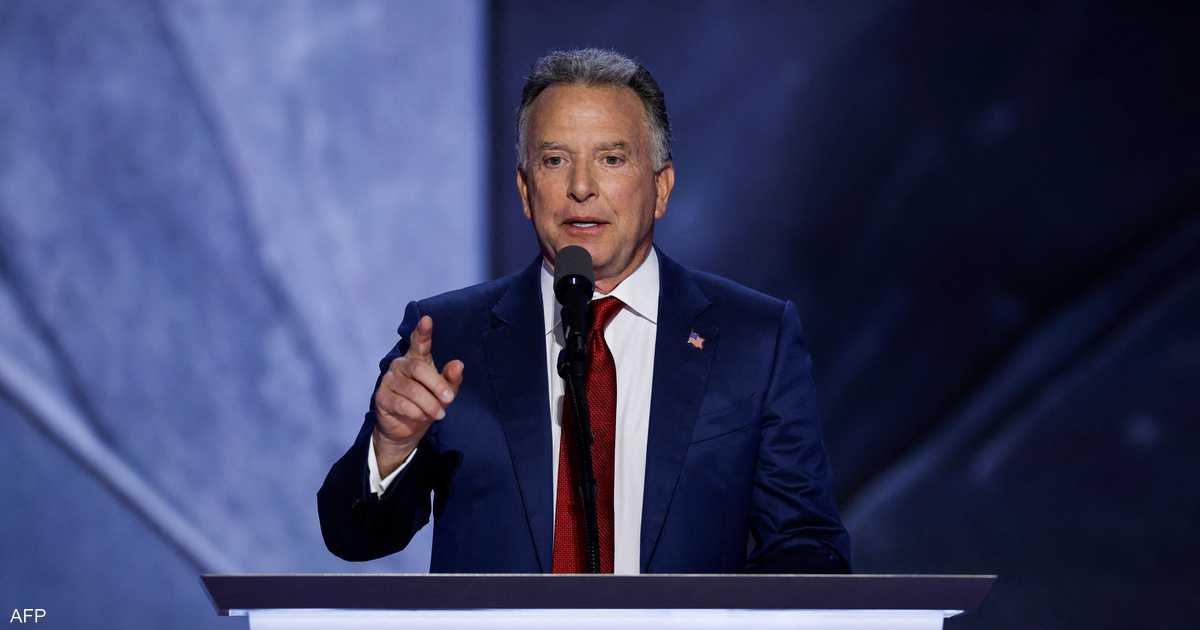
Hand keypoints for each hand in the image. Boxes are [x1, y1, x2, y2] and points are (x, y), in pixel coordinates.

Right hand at [372, 315, 464, 475]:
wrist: (406, 429)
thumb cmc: (428, 403)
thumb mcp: (445, 392)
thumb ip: (451, 378)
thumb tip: (458, 364)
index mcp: (417, 358)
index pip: (419, 342)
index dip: (423, 331)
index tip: (427, 320)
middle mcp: (401, 364)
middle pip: (418, 369)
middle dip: (436, 385)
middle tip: (449, 399)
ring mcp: (389, 379)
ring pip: (412, 390)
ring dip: (429, 404)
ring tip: (439, 414)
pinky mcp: (381, 397)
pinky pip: (401, 403)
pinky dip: (416, 412)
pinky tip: (421, 417)